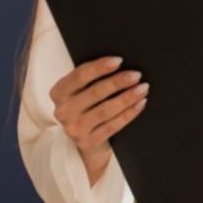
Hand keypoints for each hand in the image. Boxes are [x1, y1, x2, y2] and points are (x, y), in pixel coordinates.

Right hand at [49, 56, 146, 184]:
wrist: (84, 137)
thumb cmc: (87, 105)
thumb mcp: (80, 90)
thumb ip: (91, 78)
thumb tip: (119, 64)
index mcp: (59, 92)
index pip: (79, 76)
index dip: (99, 67)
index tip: (119, 60)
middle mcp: (63, 111)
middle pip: (95, 92)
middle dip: (118, 82)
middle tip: (136, 75)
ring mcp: (75, 128)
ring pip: (105, 110)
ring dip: (127, 98)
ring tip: (143, 88)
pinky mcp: (88, 141)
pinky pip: (113, 126)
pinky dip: (129, 113)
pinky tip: (140, 103)